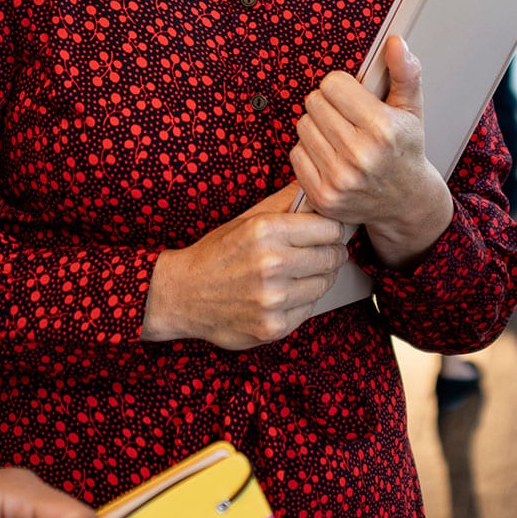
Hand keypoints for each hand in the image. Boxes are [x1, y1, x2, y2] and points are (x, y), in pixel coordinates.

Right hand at [139, 184, 347, 349]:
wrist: (183, 295)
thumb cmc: (218, 253)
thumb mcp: (247, 219)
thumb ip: (286, 201)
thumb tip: (319, 190)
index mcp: (265, 231)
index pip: (330, 228)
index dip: (331, 230)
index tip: (325, 233)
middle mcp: (271, 264)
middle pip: (332, 256)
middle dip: (330, 253)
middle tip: (317, 253)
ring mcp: (273, 299)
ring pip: (325, 283)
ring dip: (318, 277)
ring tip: (299, 273)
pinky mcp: (273, 327)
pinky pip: (310, 309)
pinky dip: (302, 301)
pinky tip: (284, 293)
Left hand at [291, 35, 453, 267]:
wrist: (406, 202)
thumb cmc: (405, 149)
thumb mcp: (411, 108)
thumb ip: (404, 72)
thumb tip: (394, 42)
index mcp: (382, 128)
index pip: (332, 84)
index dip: (342, 87)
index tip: (354, 98)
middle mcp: (360, 155)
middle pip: (314, 102)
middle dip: (329, 105)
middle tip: (347, 118)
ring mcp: (339, 179)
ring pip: (303, 126)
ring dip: (318, 127)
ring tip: (339, 136)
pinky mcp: (323, 196)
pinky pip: (296, 154)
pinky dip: (310, 151)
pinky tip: (331, 156)